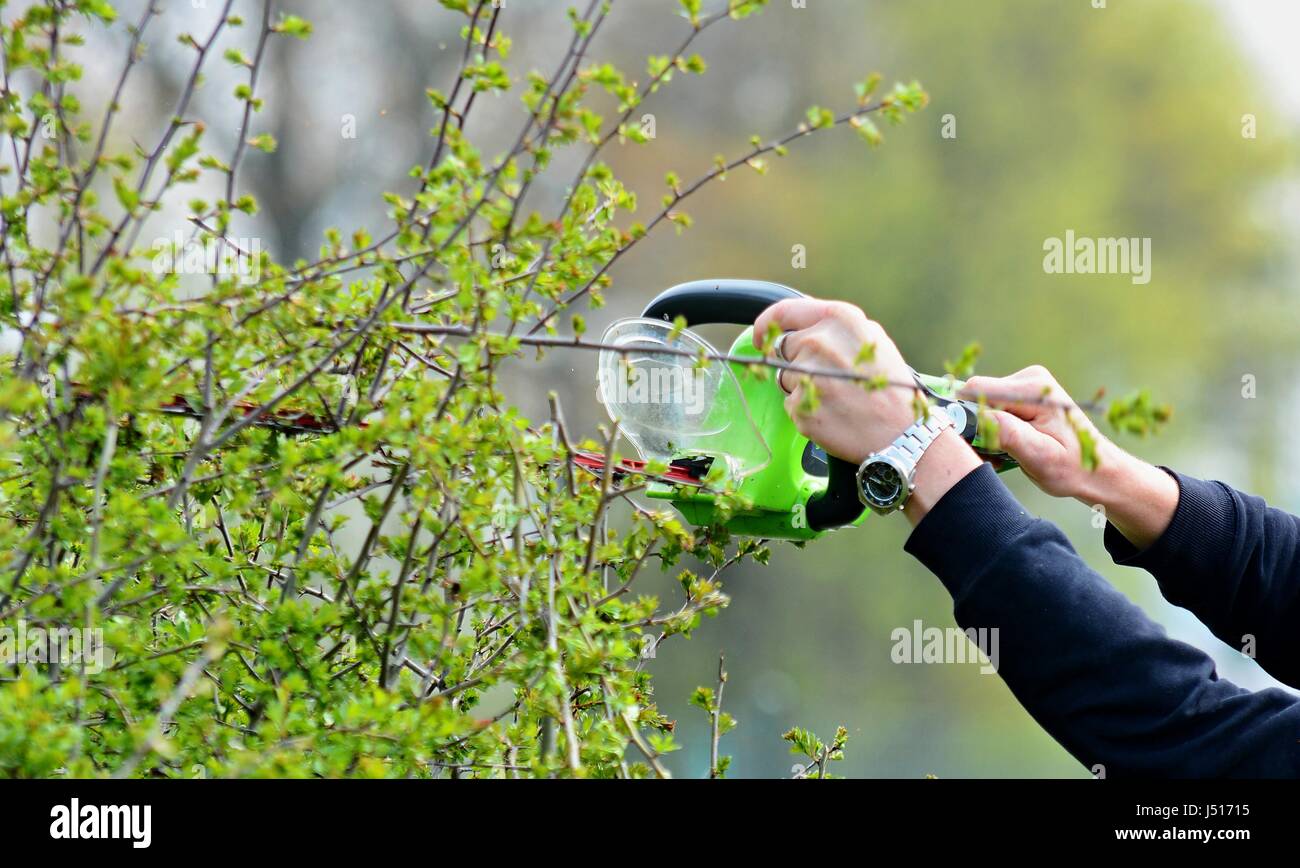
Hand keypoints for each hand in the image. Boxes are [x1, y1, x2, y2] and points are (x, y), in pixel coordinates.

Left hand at [754, 298, 916, 463]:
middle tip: (827, 379)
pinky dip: (807, 412)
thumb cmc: (891, 388)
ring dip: (802, 388)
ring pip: (784, 379)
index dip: (766, 325)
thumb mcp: (872, 339)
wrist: (903, 434)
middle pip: (783, 349)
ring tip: (836, 398)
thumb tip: (801, 324)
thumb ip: (835, 327)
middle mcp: (818, 342)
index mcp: (838, 319)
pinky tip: (833, 415)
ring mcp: (807, 376)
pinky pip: (791, 406)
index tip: (761, 338)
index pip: (783, 311)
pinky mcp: (801, 408)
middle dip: (797, 363)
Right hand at [960, 366, 1102, 499]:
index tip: (974, 444)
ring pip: (981, 403)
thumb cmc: (1071, 467)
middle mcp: (1029, 379)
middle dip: (975, 427)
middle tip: (992, 456)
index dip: (965, 417)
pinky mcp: (1022, 394)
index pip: (976, 390)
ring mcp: (1026, 384)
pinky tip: (1007, 446)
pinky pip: (991, 407)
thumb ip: (1008, 434)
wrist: (1096, 468)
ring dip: (983, 431)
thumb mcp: (1039, 457)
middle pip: (976, 396)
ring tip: (1002, 455)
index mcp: (1033, 390)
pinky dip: (992, 428)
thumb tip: (976, 416)